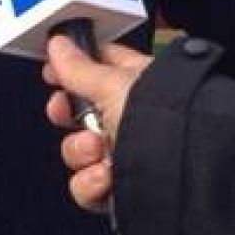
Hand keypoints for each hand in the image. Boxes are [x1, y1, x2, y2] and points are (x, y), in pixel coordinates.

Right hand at [41, 36, 150, 212]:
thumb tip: (59, 45)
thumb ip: (79, 68)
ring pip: (79, 150)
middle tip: (64, 110)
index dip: (73, 66)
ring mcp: (126, 154)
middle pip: (81, 111)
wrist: (180, 175)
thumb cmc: (161, 120)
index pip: (99, 65)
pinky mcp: (120, 189)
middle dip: (66, 112)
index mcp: (137, 82)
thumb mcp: (112, 85)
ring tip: (97, 149)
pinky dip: (90, 183)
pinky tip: (105, 176)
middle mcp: (131, 117)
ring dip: (80, 150)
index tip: (53, 71)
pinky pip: (86, 185)